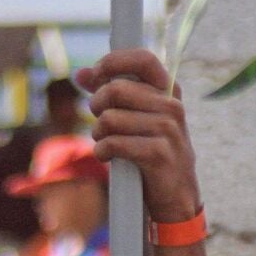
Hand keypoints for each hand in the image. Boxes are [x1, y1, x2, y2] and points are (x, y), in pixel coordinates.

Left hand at [77, 49, 201, 223]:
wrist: (174, 196)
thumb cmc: (149, 152)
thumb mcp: (134, 118)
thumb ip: (109, 93)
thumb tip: (81, 73)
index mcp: (167, 92)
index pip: (143, 59)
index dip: (113, 62)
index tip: (95, 76)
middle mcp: (171, 106)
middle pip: (115, 90)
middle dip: (96, 107)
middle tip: (102, 125)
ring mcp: (168, 129)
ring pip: (109, 119)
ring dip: (99, 135)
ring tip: (109, 144)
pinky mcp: (158, 154)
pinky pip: (113, 143)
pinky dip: (102, 152)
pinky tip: (109, 157)